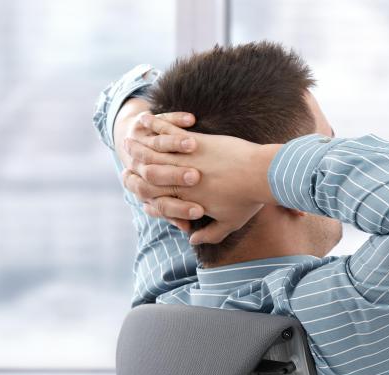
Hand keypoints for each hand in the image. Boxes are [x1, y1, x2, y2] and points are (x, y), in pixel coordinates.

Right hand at [123, 113, 281, 243]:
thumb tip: (193, 241)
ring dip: (140, 145)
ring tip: (130, 139)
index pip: (155, 197)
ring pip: (154, 152)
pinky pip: (169, 132)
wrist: (263, 174)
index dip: (144, 190)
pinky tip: (148, 120)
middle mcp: (180, 179)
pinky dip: (156, 126)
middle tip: (125, 156)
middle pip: (148, 172)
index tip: (136, 185)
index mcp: (186, 199)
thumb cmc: (248, 199)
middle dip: (136, 164)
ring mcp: (186, 159)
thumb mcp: (231, 222)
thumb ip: (210, 233)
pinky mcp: (195, 141)